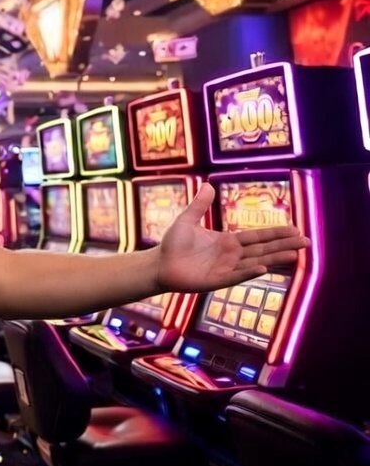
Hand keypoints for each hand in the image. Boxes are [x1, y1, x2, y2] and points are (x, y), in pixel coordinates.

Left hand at [155, 183, 308, 292]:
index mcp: (227, 241)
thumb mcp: (187, 220)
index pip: (257, 236)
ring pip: (255, 262)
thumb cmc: (173, 244)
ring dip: (274, 259)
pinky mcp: (216, 280)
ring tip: (295, 255)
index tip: (295, 229)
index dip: (275, 233)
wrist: (159, 264)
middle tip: (307, 242)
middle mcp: (231, 255)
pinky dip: (248, 272)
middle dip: (284, 245)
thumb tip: (208, 185)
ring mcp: (226, 268)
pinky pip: (235, 276)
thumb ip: (199, 205)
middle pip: (263, 249)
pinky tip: (263, 268)